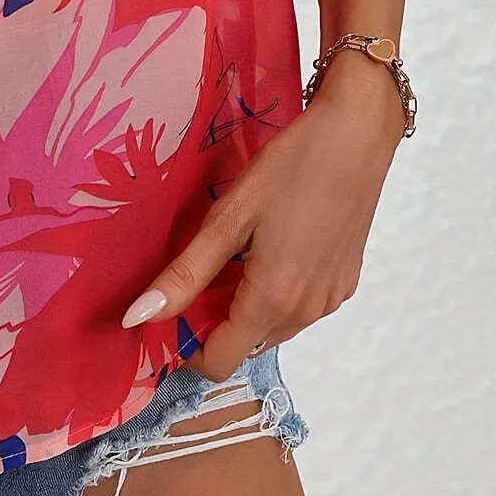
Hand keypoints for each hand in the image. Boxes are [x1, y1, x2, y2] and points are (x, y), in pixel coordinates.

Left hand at [122, 50, 406, 378]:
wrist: (357, 134)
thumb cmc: (291, 166)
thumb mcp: (229, 216)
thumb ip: (185, 274)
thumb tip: (138, 317)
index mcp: (273, 299)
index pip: (220, 361)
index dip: (187, 345)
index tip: (169, 310)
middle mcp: (307, 312)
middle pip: (246, 343)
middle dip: (214, 320)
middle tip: (198, 267)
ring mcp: (331, 299)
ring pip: (273, 326)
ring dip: (245, 304)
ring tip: (234, 249)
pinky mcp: (345, 282)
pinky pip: (299, 306)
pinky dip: (276, 291)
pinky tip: (270, 244)